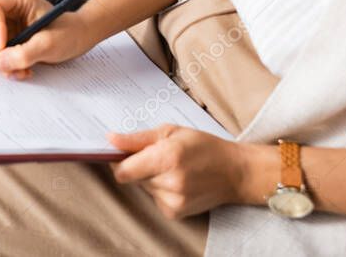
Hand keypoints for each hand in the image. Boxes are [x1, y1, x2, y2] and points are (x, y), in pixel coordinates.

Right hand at [0, 0, 100, 79]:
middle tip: (9, 66)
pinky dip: (6, 65)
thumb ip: (23, 54)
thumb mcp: (49, 44)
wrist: (79, 39)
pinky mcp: (6, 38)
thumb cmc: (69, 33)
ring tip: (21, 70)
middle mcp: (8, 8)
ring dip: (0, 61)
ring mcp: (5, 23)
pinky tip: (22, 69)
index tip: (1, 48)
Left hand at [107, 124, 249, 218]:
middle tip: (158, 157)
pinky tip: (178, 182)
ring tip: (172, 169)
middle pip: (131, 178)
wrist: (235, 171)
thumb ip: (137, 139)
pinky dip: (160, 190)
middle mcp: (170, 182)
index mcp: (166, 157)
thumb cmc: (203, 146)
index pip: (122, 170)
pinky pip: (154, 199)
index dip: (117, 162)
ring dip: (150, 178)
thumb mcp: (170, 132)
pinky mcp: (176, 213)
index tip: (122, 154)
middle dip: (138, 167)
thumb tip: (111, 140)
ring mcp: (174, 200)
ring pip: (143, 188)